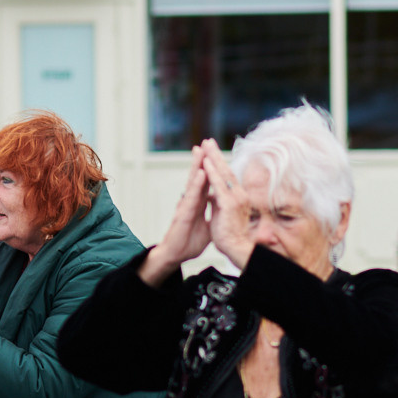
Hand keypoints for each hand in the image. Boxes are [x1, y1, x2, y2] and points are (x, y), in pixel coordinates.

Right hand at [141, 148, 216, 286]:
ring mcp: (186, 205)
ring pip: (193, 182)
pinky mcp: (183, 213)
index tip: (214, 154)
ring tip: (201, 151)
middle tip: (205, 143)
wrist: (177, 254)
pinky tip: (201, 173)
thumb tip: (220, 211)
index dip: (210, 169)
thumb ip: (212, 215)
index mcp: (198, 203)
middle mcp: (191, 201)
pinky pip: (192, 196)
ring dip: (197, 166)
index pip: (206, 182)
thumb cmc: (189, 241)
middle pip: (198, 177)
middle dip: (202, 160)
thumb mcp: (207, 226)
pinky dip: (197, 184)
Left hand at [198, 140, 254, 268]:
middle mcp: (239, 195)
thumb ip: (219, 203)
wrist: (236, 249)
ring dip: (213, 158)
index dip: (218, 163)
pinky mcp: (229, 204)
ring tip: (206, 145)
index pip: (227, 176)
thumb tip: (213, 196)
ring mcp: (235, 198)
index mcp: (237, 197)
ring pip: (223, 174)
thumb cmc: (229, 236)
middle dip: (216, 155)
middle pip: (226, 170)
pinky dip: (211, 173)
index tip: (211, 151)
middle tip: (208, 140)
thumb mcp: (223, 214)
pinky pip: (218, 185)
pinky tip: (205, 163)